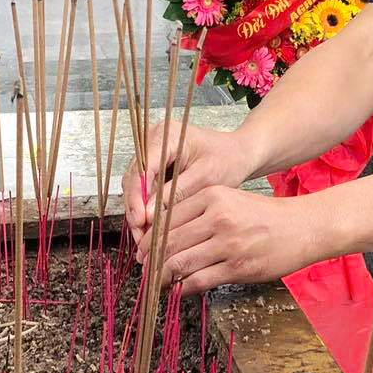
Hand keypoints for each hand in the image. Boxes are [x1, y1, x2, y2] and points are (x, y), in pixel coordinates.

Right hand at [122, 122, 254, 251]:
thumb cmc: (227, 160)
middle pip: (134, 178)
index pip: (143, 168)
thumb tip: (148, 214)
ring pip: (135, 186)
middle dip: (135, 208)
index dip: (137, 196)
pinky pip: (143, 188)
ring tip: (144, 237)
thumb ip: (175, 194)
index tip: (139, 220)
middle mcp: (154, 140)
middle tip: (140, 235)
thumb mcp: (205, 178)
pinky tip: (149, 228)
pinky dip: (145, 208)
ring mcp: (152, 152)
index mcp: (167, 135)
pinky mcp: (154, 165)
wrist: (237, 153)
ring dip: (138, 211)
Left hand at [156, 186, 325, 294]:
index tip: (141, 248)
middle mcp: (218, 217)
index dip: (148, 237)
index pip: (167, 217)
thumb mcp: (230, 200)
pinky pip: (199, 280)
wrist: (304, 227)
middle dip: (150, 258)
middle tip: (142, 267)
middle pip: (169, 241)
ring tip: (155, 281)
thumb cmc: (266, 215)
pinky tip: (177, 290)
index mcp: (212, 196)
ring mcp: (228, 243)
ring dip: (162, 275)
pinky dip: (183, 288)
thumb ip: (199, 212)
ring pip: (180, 262)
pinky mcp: (238, 267)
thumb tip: (165, 233)